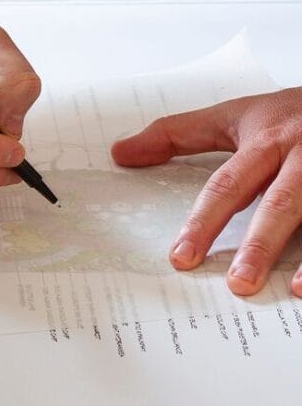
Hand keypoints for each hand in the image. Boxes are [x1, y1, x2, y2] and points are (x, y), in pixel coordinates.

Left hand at [111, 88, 301, 296]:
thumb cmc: (289, 114)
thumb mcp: (234, 114)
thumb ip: (177, 134)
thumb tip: (121, 153)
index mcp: (266, 141)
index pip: (229, 185)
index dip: (205, 221)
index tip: (182, 257)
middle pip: (281, 202)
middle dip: (260, 244)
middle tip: (237, 283)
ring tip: (290, 291)